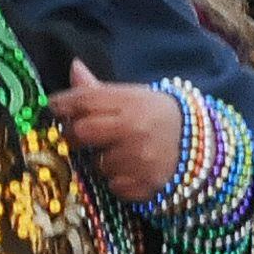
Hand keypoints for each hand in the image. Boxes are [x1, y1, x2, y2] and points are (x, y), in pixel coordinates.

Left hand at [49, 60, 186, 203]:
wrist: (201, 146)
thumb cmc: (159, 116)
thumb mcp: (135, 96)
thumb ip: (99, 89)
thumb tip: (73, 67)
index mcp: (131, 102)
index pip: (85, 99)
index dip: (62, 103)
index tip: (52, 106)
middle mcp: (133, 130)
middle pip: (80, 133)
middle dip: (73, 135)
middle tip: (78, 135)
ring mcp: (138, 160)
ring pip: (95, 164)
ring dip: (100, 160)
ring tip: (119, 152)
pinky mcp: (143, 186)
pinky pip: (112, 186)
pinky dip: (117, 180)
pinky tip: (132, 169)